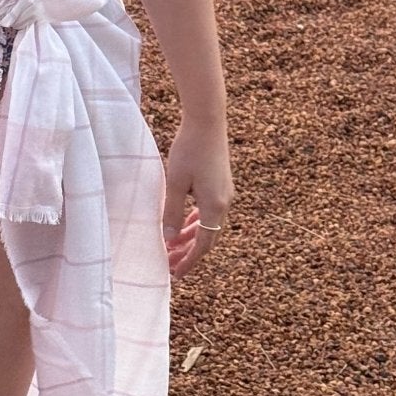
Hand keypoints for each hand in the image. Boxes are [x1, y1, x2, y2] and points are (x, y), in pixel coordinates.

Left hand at [161, 114, 232, 279]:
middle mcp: (224, 203)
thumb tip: (170, 240)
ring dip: (192, 237)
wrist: (207, 120)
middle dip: (189, 253)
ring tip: (175, 247)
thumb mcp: (175, 183)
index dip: (189, 261)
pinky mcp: (222, 183)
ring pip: (209, 224)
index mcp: (214, 207)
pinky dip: (198, 221)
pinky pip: (210, 211)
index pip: (203, 245)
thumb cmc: (189, 150)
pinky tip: (186, 222)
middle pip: (208, 238)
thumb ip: (172, 213)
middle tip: (171, 265)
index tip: (175, 274)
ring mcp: (225, 192)